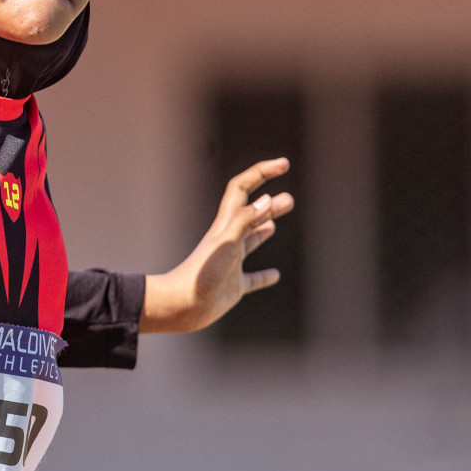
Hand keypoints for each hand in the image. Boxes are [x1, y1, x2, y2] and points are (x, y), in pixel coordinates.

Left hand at [141, 157, 293, 333]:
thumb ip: (245, 220)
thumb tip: (268, 199)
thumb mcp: (226, 243)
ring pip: (250, 241)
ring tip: (276, 222)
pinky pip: (252, 279)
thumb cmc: (200, 274)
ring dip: (264, 229)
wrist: (180, 306)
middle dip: (269, 204)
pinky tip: (274, 275)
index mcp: (225, 225)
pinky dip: (264, 276)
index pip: (242, 189)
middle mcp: (228, 241)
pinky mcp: (233, 285)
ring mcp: (230, 263)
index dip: (261, 173)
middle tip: (290, 200)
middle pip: (250, 214)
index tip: (284, 164)